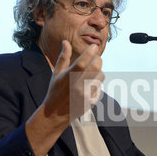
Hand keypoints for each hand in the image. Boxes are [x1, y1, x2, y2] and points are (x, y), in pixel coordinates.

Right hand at [25, 40, 103, 155]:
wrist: (56, 114)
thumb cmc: (55, 90)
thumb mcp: (57, 73)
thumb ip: (63, 57)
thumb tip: (65, 41)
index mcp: (68, 77)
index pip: (82, 61)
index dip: (90, 52)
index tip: (93, 46)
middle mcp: (77, 85)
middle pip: (96, 67)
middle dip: (98, 59)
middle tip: (95, 58)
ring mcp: (85, 94)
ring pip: (100, 76)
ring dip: (97, 72)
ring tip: (89, 74)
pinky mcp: (91, 101)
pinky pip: (99, 87)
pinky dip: (96, 84)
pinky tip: (87, 87)